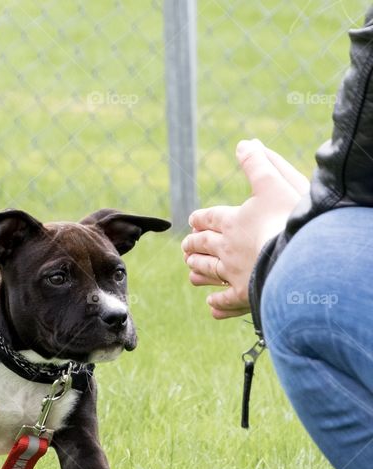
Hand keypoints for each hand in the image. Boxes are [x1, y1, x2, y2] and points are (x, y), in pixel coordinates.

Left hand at [182, 139, 308, 318]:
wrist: (301, 256)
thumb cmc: (289, 217)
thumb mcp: (274, 183)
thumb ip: (258, 164)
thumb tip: (244, 144)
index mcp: (232, 221)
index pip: (210, 218)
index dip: (201, 218)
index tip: (192, 220)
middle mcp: (227, 248)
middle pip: (204, 245)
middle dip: (194, 244)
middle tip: (186, 247)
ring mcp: (234, 272)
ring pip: (209, 271)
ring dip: (198, 269)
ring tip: (191, 270)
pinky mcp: (245, 294)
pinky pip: (227, 300)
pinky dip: (218, 302)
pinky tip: (211, 305)